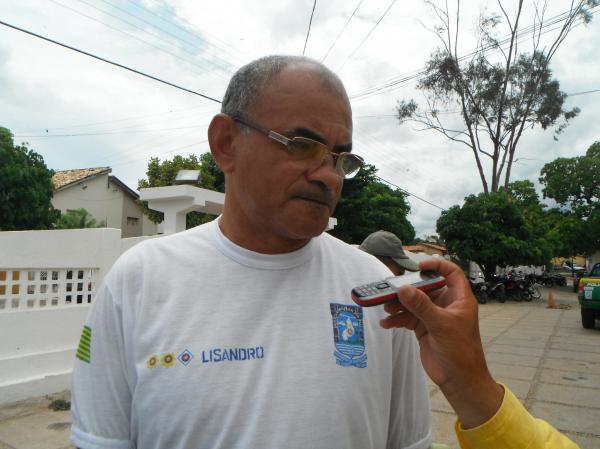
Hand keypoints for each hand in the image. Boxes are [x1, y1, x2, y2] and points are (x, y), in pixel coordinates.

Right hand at [380, 258, 503, 427]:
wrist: (459, 380)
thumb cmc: (461, 352)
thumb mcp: (441, 325)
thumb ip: (421, 306)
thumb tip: (403, 289)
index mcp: (459, 299)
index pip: (451, 273)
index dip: (437, 266)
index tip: (420, 266)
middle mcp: (446, 305)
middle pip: (425, 288)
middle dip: (408, 289)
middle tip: (391, 290)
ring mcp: (434, 317)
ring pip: (413, 303)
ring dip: (399, 305)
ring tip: (386, 309)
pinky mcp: (424, 328)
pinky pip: (407, 318)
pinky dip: (397, 320)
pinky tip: (387, 323)